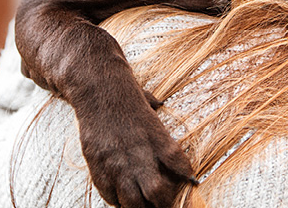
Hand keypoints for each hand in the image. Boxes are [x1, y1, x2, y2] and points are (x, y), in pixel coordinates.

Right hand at [78, 100, 195, 207]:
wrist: (99, 90)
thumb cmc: (129, 99)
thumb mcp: (154, 114)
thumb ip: (164, 137)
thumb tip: (178, 152)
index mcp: (156, 136)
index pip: (178, 163)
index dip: (186, 177)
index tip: (190, 183)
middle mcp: (137, 153)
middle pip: (156, 191)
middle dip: (163, 203)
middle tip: (166, 205)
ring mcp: (116, 163)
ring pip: (132, 201)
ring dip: (141, 207)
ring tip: (146, 207)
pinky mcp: (98, 167)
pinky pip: (110, 196)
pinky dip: (119, 201)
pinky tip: (124, 199)